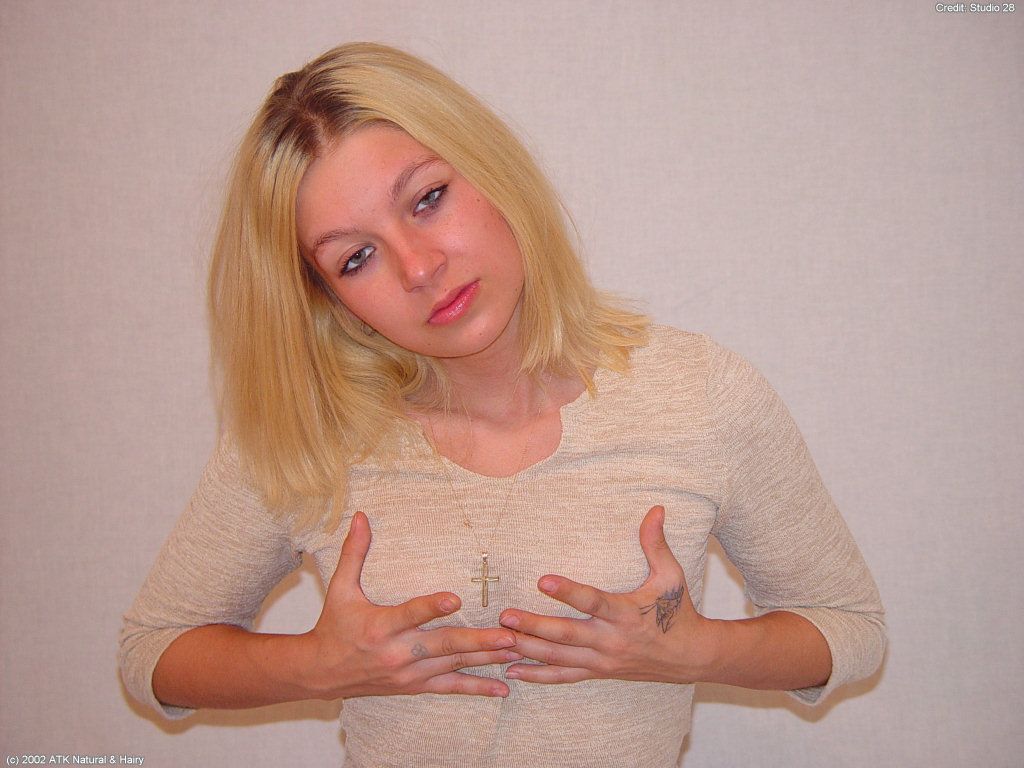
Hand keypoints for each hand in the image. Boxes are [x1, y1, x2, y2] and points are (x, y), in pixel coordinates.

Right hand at [302, 511, 520, 698]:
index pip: (409, 614)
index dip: (431, 607)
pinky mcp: (414, 686)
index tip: (455, 598)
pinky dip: (477, 688)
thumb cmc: (333, 626)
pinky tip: (502, 689)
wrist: (320, 673)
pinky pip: (450, 688)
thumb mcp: (340, 588)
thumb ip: (354, 552)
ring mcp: (409, 673)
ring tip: (515, 653)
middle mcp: (397, 652)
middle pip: (442, 645)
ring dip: (485, 659)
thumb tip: (361, 516)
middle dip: (477, 641)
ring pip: (452, 665)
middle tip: (508, 635)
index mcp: (379, 626)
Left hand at [499, 505, 716, 684]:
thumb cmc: (679, 611)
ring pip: (560, 657)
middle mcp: (612, 640)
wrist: (691, 656)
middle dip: (534, 626)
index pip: (593, 601)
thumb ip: (656, 543)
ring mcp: (603, 660)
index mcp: (627, 613)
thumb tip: (655, 509)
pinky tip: (512, 670)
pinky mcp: (599, 671)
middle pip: (567, 634)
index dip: (568, 592)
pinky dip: (538, 675)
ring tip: (500, 639)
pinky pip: (564, 676)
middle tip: (505, 615)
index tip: (542, 580)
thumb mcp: (671, 575)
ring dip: (529, 649)